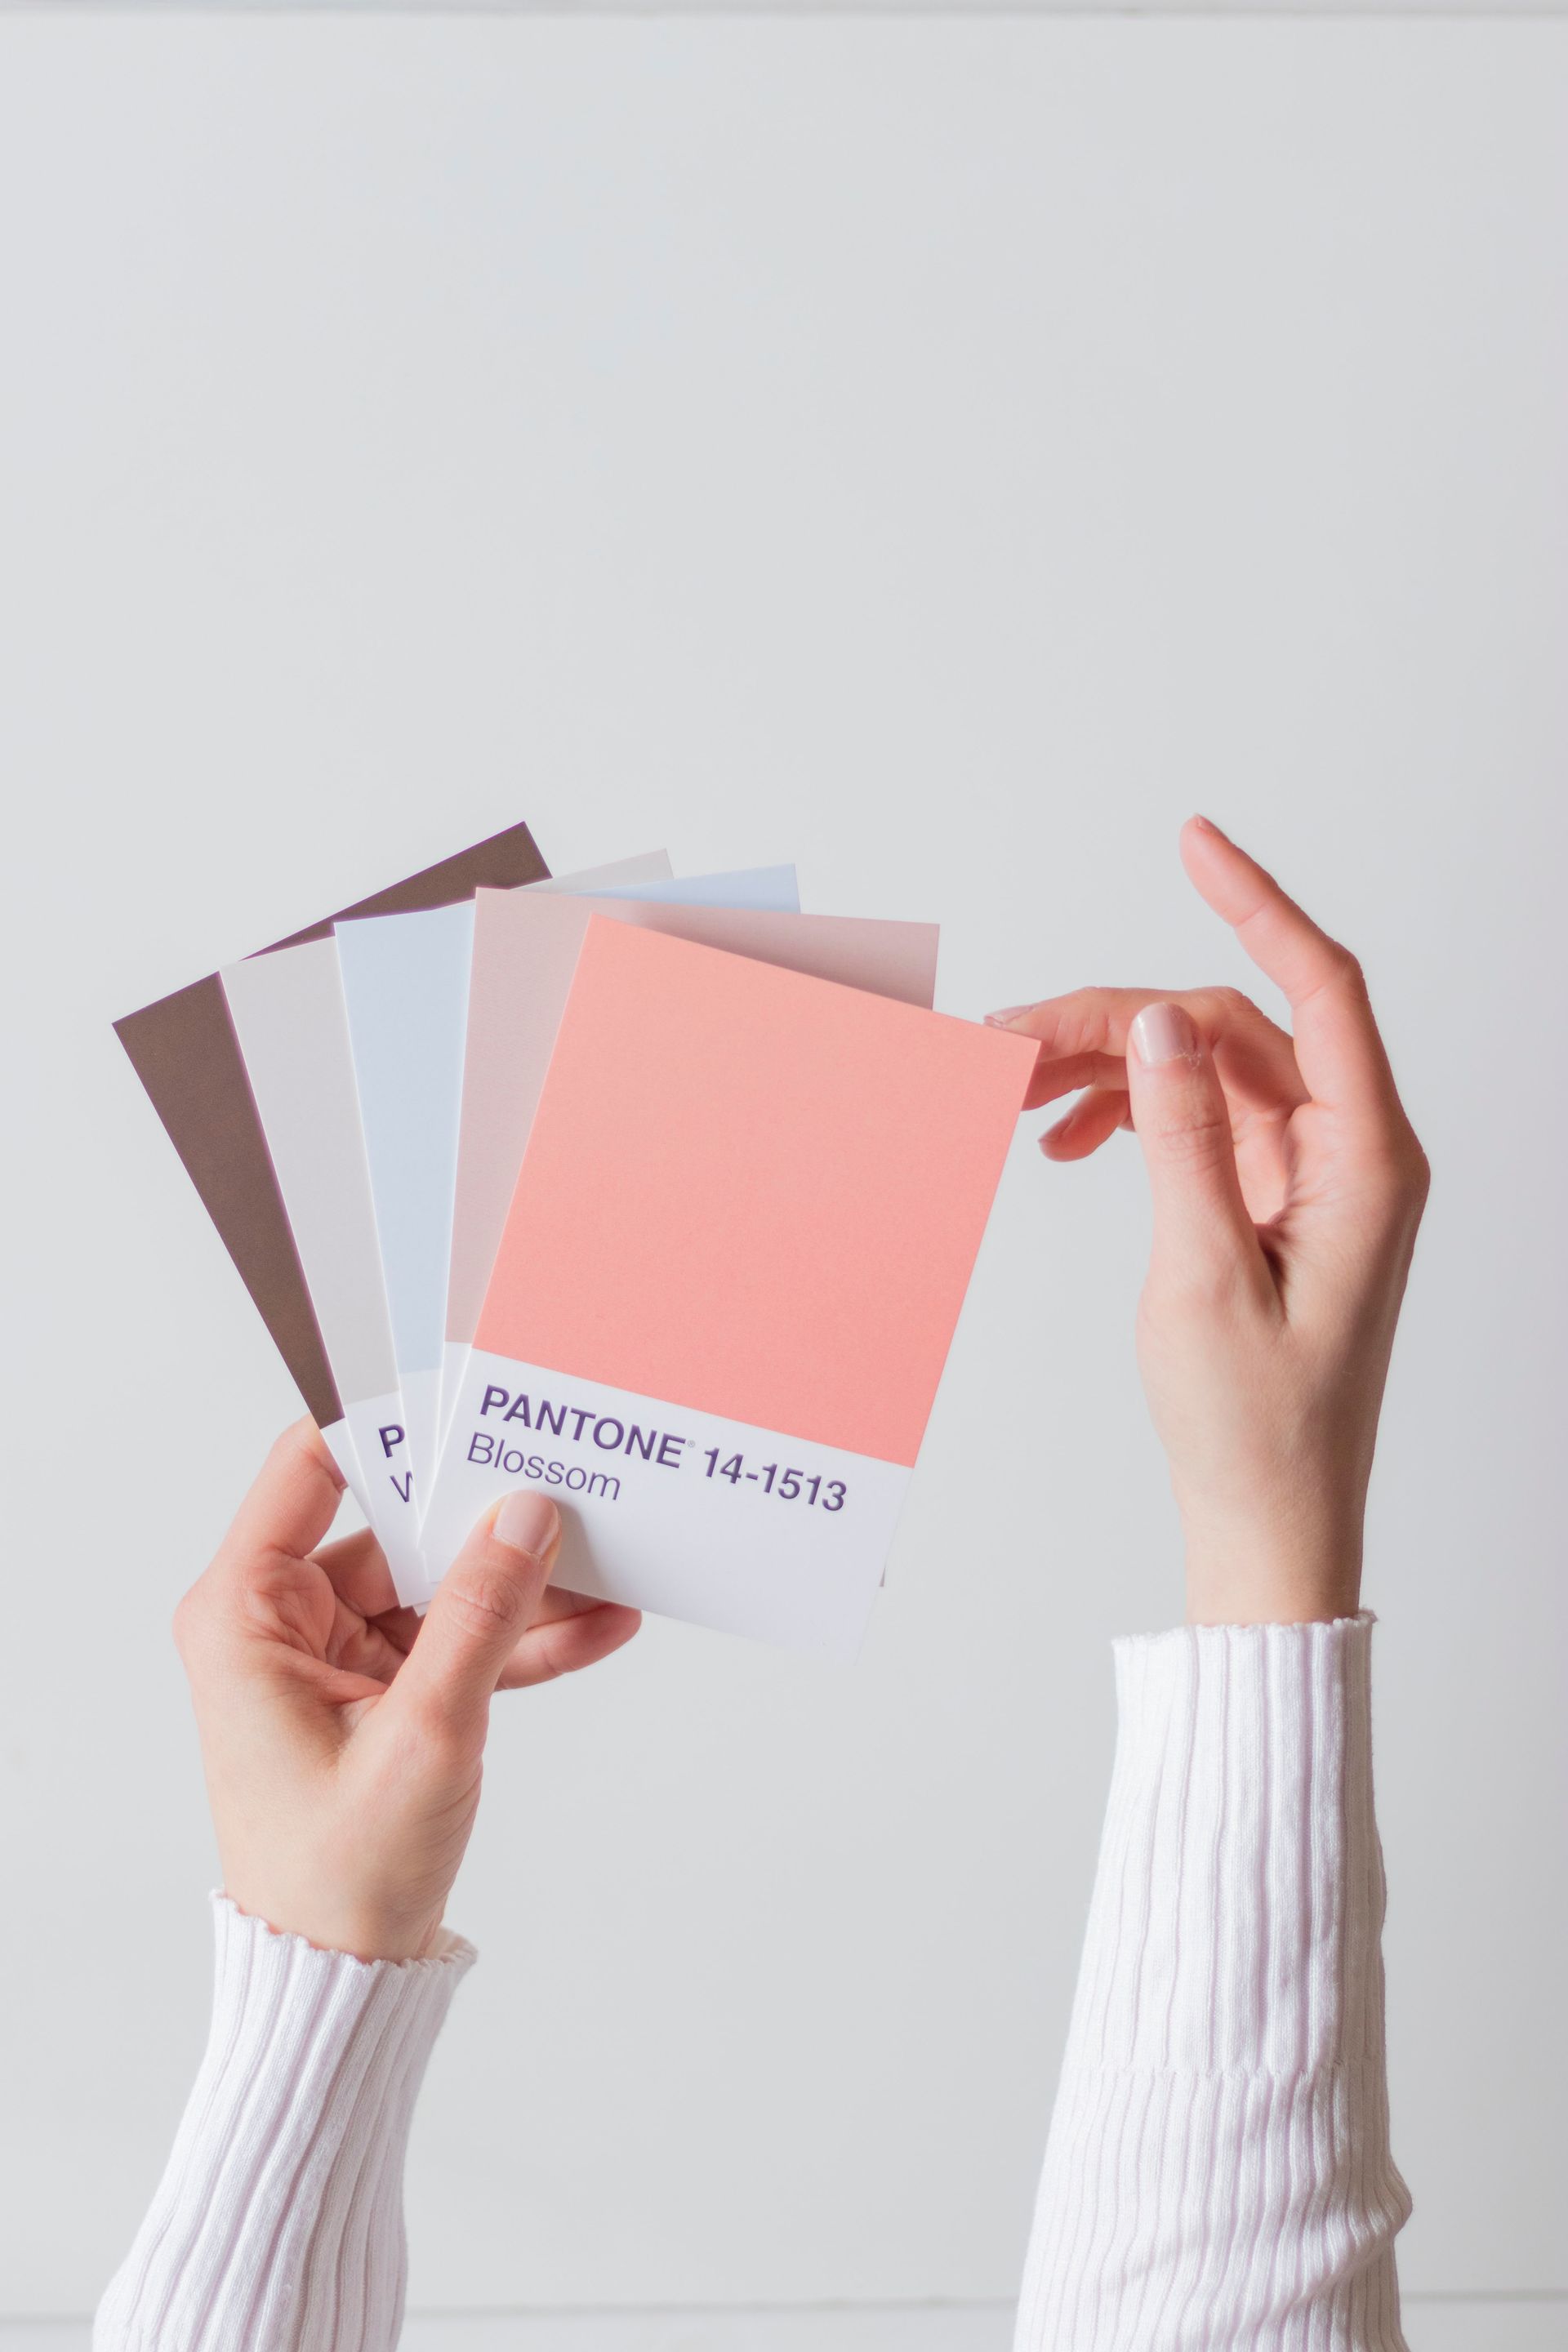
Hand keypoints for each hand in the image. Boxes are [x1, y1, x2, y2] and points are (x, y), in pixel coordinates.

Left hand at [174, 1425, 640, 1958]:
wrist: (343, 1982)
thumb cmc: (339, 1875)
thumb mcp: (426, 1733)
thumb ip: (482, 1616)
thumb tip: (527, 1514)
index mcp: (247, 1613)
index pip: (311, 1467)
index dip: (388, 1423)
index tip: (470, 1394)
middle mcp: (280, 1622)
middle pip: (396, 1524)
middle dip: (489, 1512)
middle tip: (570, 1478)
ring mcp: (335, 1658)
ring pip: (440, 1584)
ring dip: (524, 1584)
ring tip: (614, 1560)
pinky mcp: (382, 1695)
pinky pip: (458, 1640)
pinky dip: (522, 1639)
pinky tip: (601, 1623)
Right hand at [989, 816, 1427, 1625]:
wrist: (1270, 1521)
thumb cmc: (1254, 1425)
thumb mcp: (1203, 1276)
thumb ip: (1182, 1137)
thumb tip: (1156, 1019)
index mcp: (1369, 1161)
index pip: (1322, 987)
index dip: (1257, 900)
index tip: (1192, 840)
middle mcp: (1353, 1154)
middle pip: (1233, 1027)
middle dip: (1122, 1017)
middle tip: (1012, 1039)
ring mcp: (1315, 1178)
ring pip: (1208, 1069)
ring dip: (1115, 1067)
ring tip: (1017, 1094)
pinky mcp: (1276, 1204)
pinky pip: (1202, 1121)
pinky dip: (1132, 1117)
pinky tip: (1064, 1143)